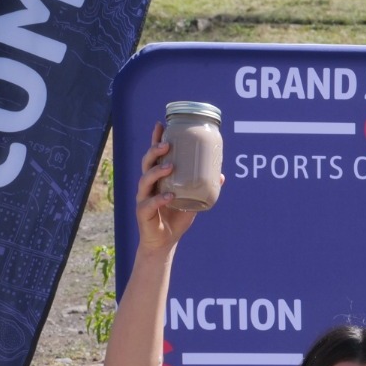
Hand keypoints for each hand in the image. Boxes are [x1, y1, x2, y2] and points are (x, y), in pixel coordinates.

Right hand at [133, 124, 207, 252]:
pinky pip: (149, 204)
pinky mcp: (143, 213)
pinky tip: (170, 196)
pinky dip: (159, 199)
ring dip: (157, 172)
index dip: (155, 139)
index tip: (161, 124)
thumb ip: (203, 187)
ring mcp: (143, 198)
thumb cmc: (176, 217)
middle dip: (155, 151)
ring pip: (145, 180)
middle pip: (146, 163)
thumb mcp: (192, 200)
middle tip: (168, 144)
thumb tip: (222, 175)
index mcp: (157, 179)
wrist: (165, 241)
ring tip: (170, 166)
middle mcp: (148, 185)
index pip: (154, 156)